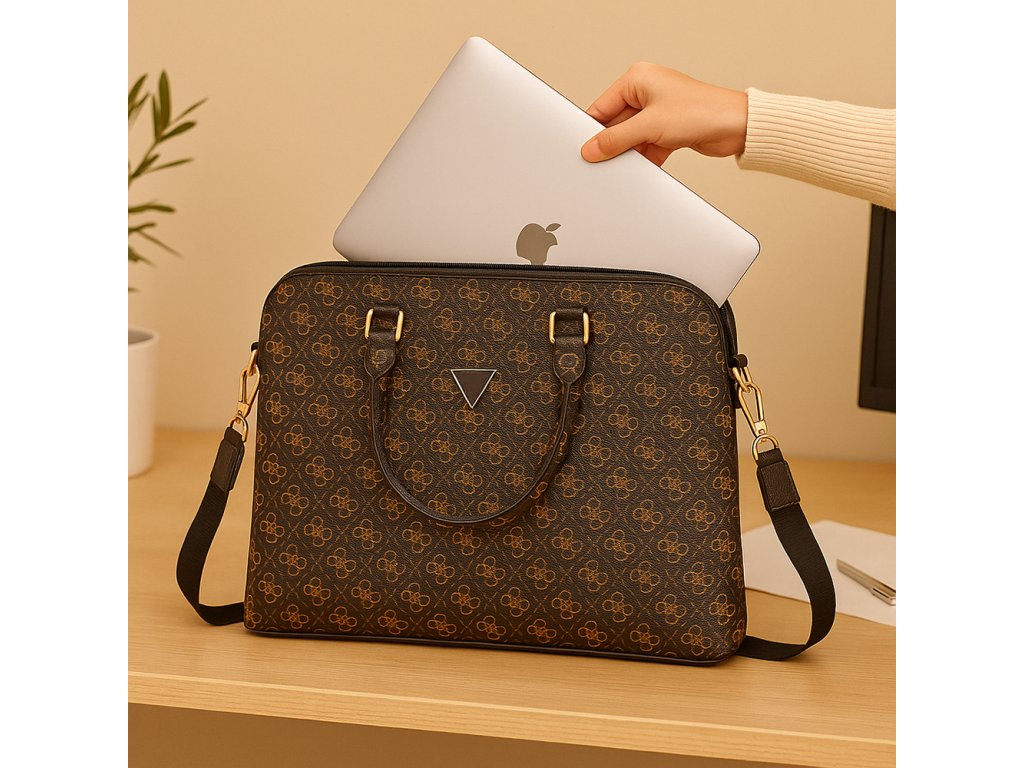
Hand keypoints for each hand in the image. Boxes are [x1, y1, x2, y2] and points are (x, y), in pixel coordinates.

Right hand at [581, 62, 747, 165]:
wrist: (736, 126)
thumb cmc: (701, 111)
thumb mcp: (649, 126)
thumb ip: (615, 139)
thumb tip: (591, 148)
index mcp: (638, 79)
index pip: (602, 106)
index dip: (592, 130)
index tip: (583, 149)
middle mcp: (647, 92)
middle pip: (616, 124)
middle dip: (612, 144)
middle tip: (602, 162)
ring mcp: (658, 112)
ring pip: (631, 138)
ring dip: (630, 153)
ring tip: (625, 166)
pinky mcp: (668, 129)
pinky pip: (646, 146)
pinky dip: (644, 158)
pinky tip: (642, 168)